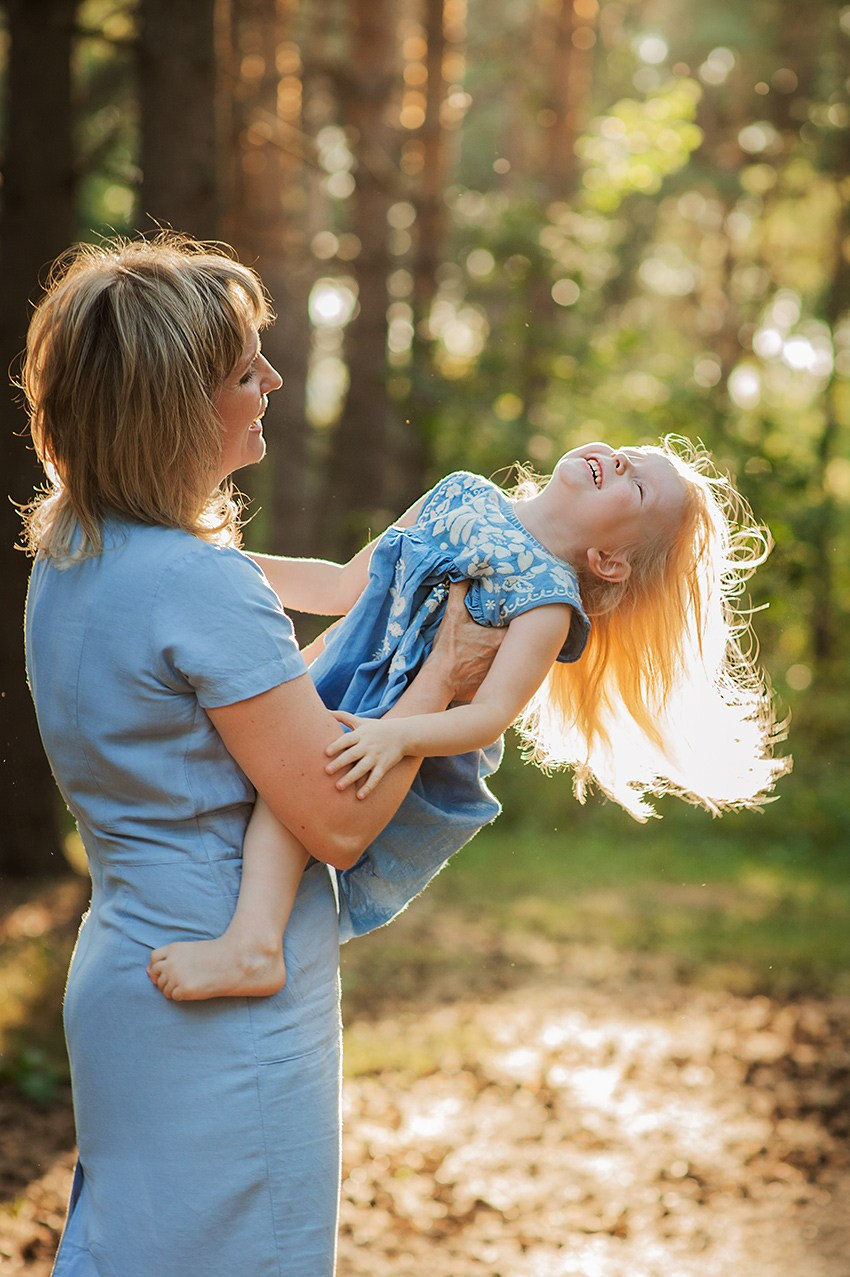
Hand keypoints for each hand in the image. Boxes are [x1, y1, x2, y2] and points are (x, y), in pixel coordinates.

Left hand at [325, 710, 408, 798]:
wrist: (403, 734)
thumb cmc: (377, 728)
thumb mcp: (361, 721)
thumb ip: (342, 716)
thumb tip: (324, 710)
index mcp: (361, 735)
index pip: (347, 739)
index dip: (337, 745)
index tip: (326, 752)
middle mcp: (368, 745)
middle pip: (352, 754)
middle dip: (340, 762)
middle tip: (327, 771)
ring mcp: (376, 756)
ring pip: (362, 768)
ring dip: (351, 777)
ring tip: (339, 787)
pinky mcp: (384, 766)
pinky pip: (375, 778)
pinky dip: (368, 787)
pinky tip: (359, 796)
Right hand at [426, 581, 504, 702]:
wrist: (440, 682)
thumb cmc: (447, 650)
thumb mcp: (453, 616)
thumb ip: (459, 592)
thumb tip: (462, 574)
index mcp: (501, 636)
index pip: (517, 620)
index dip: (515, 611)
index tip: (511, 605)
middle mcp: (507, 654)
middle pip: (516, 637)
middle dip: (512, 628)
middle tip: (505, 620)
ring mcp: (502, 669)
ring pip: (510, 653)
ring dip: (506, 646)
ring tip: (494, 638)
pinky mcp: (495, 680)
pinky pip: (503, 668)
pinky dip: (500, 662)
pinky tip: (487, 657)